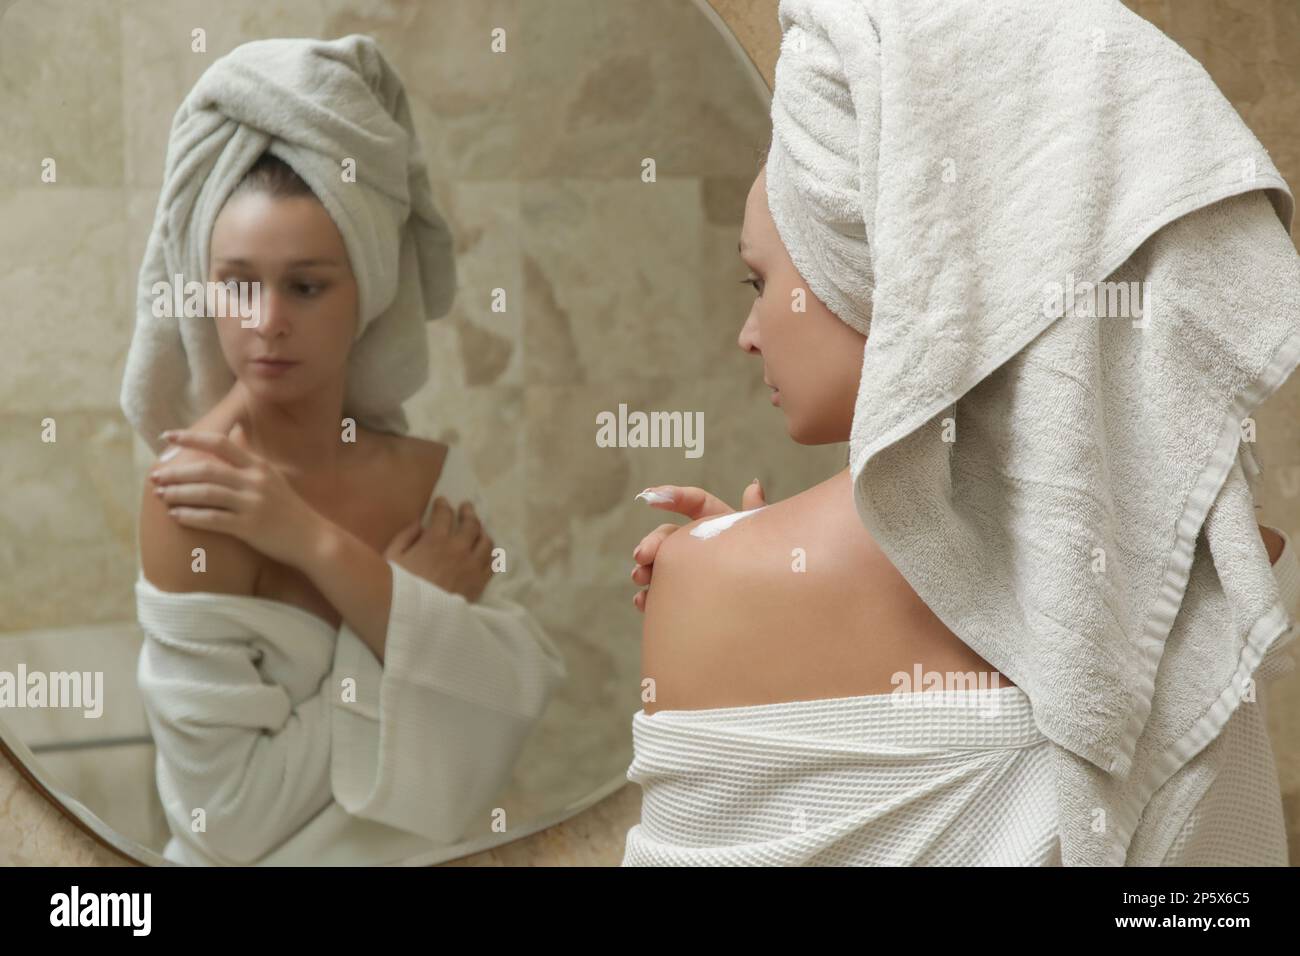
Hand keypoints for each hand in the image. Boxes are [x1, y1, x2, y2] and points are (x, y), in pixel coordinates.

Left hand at [149, 423, 327, 568]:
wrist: (312, 538)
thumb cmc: (288, 510)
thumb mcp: (272, 480)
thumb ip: (248, 467)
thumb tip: (221, 452)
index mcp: (258, 466)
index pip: (220, 444)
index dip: (191, 438)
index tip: (167, 436)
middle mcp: (255, 481)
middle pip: (207, 470)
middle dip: (177, 471)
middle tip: (156, 475)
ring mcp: (253, 504)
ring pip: (206, 493)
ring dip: (179, 493)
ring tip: (161, 495)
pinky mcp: (249, 527)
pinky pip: (213, 519)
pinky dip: (191, 516)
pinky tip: (176, 516)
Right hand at [384, 497, 494, 602]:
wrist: (416, 620)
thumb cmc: (397, 589)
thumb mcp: (391, 557)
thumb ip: (405, 536)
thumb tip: (419, 523)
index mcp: (435, 540)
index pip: (444, 514)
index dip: (443, 505)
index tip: (442, 501)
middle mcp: (458, 549)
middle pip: (471, 524)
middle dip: (468, 512)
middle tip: (466, 507)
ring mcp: (472, 567)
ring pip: (486, 541)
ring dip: (482, 531)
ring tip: (478, 529)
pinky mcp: (479, 584)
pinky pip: (492, 564)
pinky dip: (491, 554)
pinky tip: (487, 552)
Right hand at [630, 478, 767, 612]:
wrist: (772, 608)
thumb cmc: (769, 566)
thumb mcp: (763, 540)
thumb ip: (757, 513)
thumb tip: (754, 484)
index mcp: (719, 524)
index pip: (696, 503)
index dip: (674, 496)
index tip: (651, 496)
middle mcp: (700, 545)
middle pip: (670, 535)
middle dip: (652, 542)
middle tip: (641, 555)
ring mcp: (690, 571)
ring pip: (661, 565)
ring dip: (645, 568)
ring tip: (639, 577)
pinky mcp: (684, 597)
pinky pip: (662, 595)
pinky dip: (649, 597)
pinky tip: (643, 602)